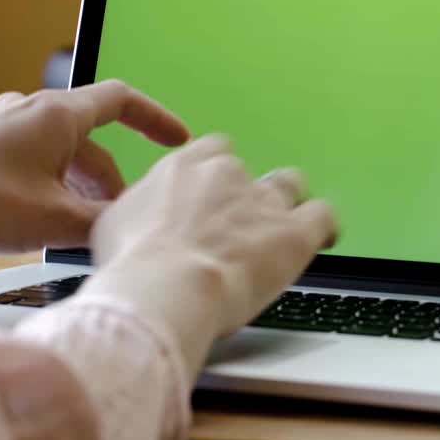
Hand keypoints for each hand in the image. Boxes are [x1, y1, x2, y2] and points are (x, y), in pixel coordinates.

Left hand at [0, 80, 188, 254]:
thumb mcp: (55, 220)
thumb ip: (102, 221)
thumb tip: (129, 226)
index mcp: (57, 114)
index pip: (122, 100)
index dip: (156, 119)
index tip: (176, 139)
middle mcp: (31, 109)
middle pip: (92, 138)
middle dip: (111, 177)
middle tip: (121, 214)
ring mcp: (3, 124)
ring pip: (62, 151)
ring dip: (80, 185)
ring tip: (81, 225)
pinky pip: (34, 158)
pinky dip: (52, 183)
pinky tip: (45, 219)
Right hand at [80, 135, 337, 379]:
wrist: (164, 287)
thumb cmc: (132, 265)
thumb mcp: (113, 227)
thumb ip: (136, 212)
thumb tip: (134, 222)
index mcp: (184, 167)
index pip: (211, 152)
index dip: (215, 176)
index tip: (212, 196)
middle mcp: (228, 175)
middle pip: (250, 171)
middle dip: (248, 194)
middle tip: (238, 225)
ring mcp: (265, 201)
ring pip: (290, 186)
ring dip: (288, 204)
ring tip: (282, 229)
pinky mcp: (295, 233)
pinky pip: (324, 216)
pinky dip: (326, 227)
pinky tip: (324, 240)